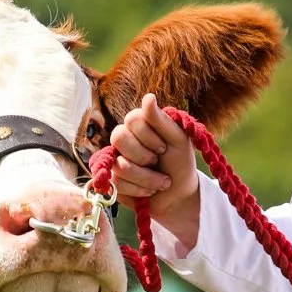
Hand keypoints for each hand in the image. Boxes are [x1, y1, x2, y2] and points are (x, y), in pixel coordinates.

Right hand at [107, 94, 200, 244]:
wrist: (178, 194)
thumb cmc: (180, 163)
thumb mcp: (177, 140)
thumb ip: (161, 120)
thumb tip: (148, 97)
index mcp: (140, 124)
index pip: (132, 119)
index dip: (148, 135)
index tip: (164, 148)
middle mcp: (124, 138)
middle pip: (118, 137)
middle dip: (143, 156)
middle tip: (158, 162)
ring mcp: (115, 159)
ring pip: (119, 164)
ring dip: (146, 178)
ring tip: (161, 182)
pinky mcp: (111, 179)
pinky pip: (117, 182)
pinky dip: (139, 189)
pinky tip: (149, 190)